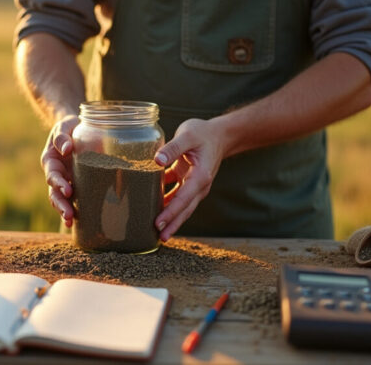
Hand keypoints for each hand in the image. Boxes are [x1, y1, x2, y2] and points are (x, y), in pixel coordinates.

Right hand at [41, 115, 79, 227]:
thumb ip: (62, 136)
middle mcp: (56, 174)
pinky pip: (75, 199)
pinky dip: (77, 210)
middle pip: (54, 193)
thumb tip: (66, 149)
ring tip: (71, 222)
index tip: (67, 190)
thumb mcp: (64, 126)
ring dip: (65, 211)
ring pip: (62, 200)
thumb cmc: (69, 127)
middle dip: (60, 205)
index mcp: (51, 161)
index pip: (52, 175)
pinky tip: (83, 221)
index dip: (58, 183)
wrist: (76, 129)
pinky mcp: (77, 185)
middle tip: (69, 215)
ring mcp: (66, 181)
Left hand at [153, 118, 225, 240]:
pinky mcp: (188, 182)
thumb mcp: (188, 135)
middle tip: (159, 238)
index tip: (159, 224)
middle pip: (184, 210)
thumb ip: (172, 148)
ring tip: (156, 230)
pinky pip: (176, 195)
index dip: (171, 212)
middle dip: (172, 224)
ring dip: (170, 217)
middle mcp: (199, 186)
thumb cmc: (204, 133)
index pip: (183, 199)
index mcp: (200, 177)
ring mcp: (194, 186)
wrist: (219, 134)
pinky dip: (166, 202)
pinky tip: (151, 207)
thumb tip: (156, 160)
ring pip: (181, 206)